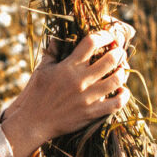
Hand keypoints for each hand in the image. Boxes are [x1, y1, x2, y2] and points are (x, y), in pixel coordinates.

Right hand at [0, 22, 134, 156]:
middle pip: (110, 60)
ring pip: (116, 80)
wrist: (32, 121)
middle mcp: (80, 80)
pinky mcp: (91, 113)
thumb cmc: (35, 93)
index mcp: (68, 66)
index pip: (91, 42)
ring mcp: (87, 97)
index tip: (109, 35)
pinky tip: (122, 91)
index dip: (104, 35)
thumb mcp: (42, 69)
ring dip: (122, 72)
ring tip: (121, 70)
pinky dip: (123, 96)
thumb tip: (58, 35)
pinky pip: (115, 104)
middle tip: (118, 52)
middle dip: (118, 52)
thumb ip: (53, 51)